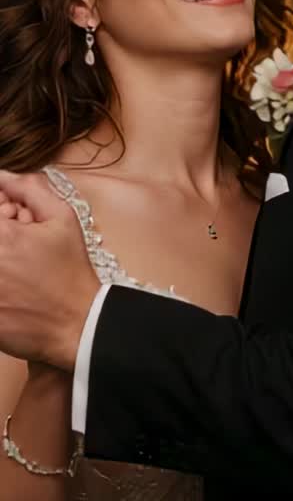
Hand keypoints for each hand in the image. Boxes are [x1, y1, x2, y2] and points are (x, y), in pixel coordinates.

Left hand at [0, 171, 99, 370]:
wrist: (76, 324)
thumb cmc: (70, 272)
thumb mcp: (62, 219)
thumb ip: (30, 189)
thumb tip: (4, 176)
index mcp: (1, 233)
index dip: (4, 215)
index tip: (15, 224)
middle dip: (4, 237)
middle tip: (19, 250)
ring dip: (4, 262)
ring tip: (17, 272)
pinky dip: (3, 285)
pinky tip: (13, 289)